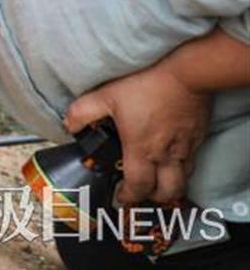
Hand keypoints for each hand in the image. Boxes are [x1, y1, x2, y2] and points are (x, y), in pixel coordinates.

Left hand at [65, 62, 211, 204]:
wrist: (187, 73)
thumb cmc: (147, 83)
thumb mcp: (106, 95)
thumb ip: (83, 112)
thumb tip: (69, 125)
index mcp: (142, 149)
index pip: (138, 187)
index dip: (128, 196)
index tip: (121, 195)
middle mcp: (167, 154)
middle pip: (167, 192)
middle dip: (153, 197)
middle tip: (141, 191)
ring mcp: (186, 146)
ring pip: (183, 179)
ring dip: (170, 184)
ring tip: (157, 177)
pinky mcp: (199, 135)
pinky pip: (193, 159)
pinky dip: (183, 165)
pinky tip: (172, 153)